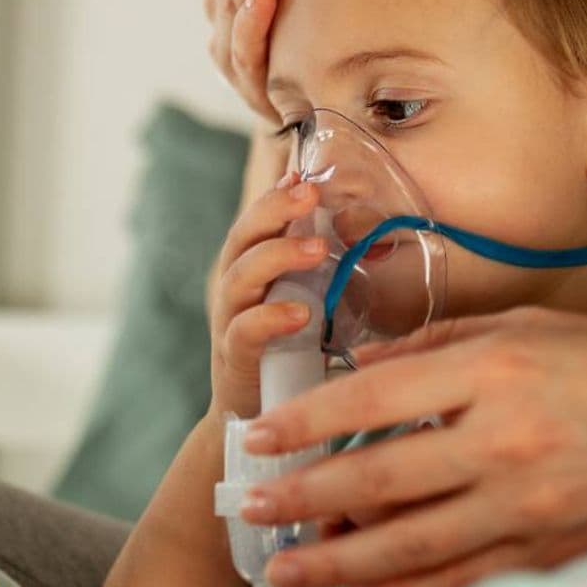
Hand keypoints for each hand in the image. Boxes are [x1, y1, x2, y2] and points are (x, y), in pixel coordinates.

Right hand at [209, 172, 330, 419]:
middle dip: (274, 210)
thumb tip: (357, 219)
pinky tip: (302, 313)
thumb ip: (319, 263)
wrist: (259, 413)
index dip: (277, 194)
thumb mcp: (307, 296)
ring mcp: (230, 321)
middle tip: (310, 193)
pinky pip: (245, 331)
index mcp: (252, 266)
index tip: (304, 173)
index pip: (258, 219)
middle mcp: (235, 287)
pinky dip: (271, 318)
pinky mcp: (234, 358)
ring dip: (278, 256)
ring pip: (240, 276)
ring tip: (318, 249)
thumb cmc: (289, 347)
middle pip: (244, 236)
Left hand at [234, 309, 586, 586]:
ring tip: (290, 563)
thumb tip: (362, 365)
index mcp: (498, 369)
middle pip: (377, 481)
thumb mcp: (533, 327)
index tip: (261, 433)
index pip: (373, 398)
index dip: (307, 421)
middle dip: (302, 498)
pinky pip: (461, 585)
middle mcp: (507, 441)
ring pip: (409, 547)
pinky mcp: (553, 556)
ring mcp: (531, 508)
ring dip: (338, 560)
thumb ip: (443, 345)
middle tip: (252, 506)